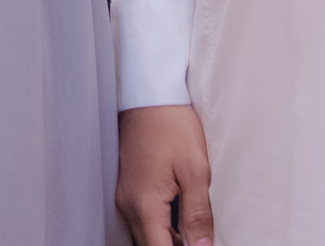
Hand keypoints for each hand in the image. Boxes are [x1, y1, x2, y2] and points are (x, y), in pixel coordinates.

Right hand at [117, 104, 211, 245]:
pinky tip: (177, 224)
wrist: (149, 93)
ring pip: (144, 235)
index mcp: (144, 205)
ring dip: (165, 241)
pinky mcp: (127, 185)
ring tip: (193, 238)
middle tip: (200, 242)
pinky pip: (140, 219)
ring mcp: (125, 195)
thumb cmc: (171, 125)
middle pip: (149, 245)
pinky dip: (158, 228)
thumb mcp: (195, 169)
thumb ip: (198, 214)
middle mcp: (128, 204)